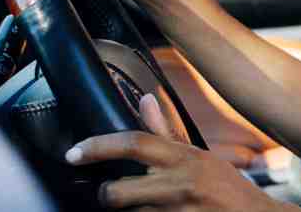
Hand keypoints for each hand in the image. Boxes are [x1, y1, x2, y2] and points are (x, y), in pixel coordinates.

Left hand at [66, 94, 295, 210]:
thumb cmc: (225, 186)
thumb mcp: (198, 154)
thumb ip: (166, 130)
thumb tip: (144, 99)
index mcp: (183, 157)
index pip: (134, 144)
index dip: (98, 146)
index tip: (74, 153)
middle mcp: (177, 185)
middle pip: (116, 192)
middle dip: (106, 195)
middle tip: (108, 192)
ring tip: (141, 204)